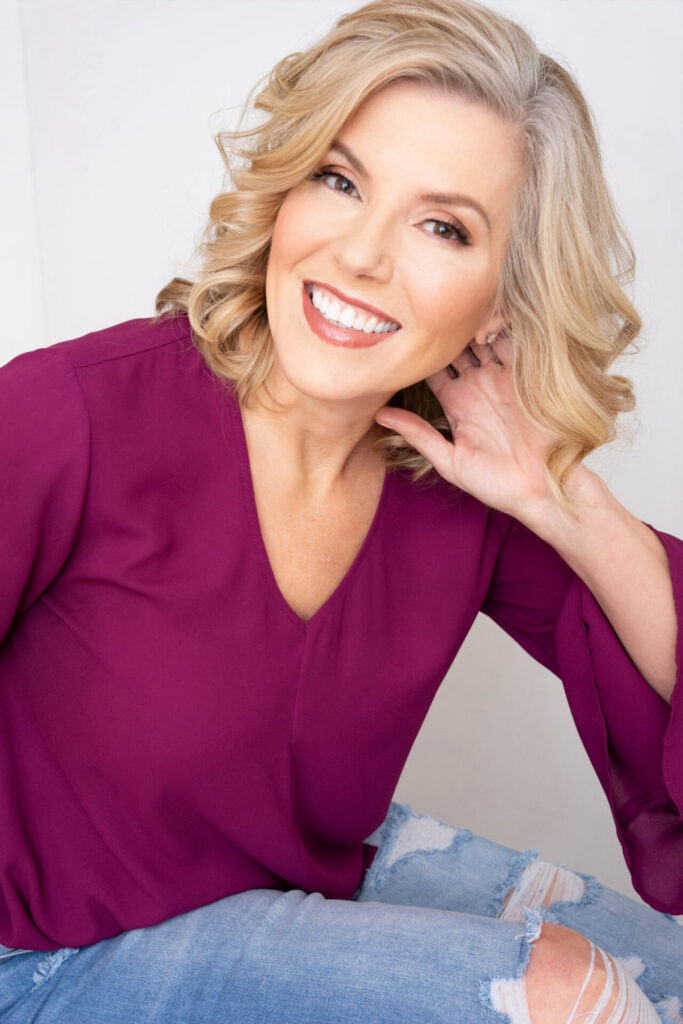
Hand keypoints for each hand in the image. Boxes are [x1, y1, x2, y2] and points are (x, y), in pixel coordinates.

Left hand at [375, 330, 567, 522]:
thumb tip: (379, 415)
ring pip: (482, 337)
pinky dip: (499, 325)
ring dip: (470, 322)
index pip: (431, 368)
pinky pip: (511, 340)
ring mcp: (502, 376)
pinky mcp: (527, 372)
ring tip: (452, 310)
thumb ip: (418, 435)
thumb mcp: (450, 461)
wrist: (545, 488)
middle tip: (427, 314)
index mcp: (457, 402)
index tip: (402, 337)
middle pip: (456, 346)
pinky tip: (482, 319)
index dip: (419, 354)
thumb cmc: (498, 484)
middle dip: (443, 330)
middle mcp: (478, 385)